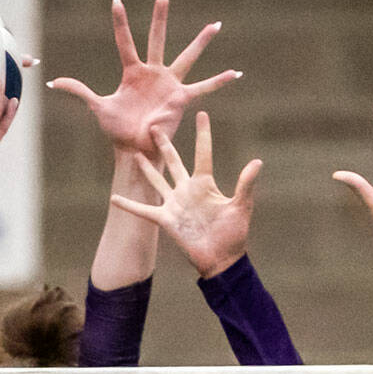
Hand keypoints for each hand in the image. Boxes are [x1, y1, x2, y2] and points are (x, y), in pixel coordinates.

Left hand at [48, 0, 238, 156]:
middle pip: (157, 38)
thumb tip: (53, 80)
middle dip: (160, 16)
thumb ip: (79, 90)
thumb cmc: (117, 131)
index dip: (120, 21)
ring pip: (186, 57)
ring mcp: (169, 84)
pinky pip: (203, 88)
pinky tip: (235, 73)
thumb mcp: (97, 106)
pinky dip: (219, 82)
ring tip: (215, 25)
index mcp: (132, 73)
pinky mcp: (181, 99)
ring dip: (200, 42)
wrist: (134, 150)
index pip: (125, 41)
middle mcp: (153, 73)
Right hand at [110, 111, 261, 277]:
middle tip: (154, 126)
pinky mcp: (166, 219)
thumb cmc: (233, 234)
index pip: (203, 153)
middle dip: (164, 144)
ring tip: (135, 153)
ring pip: (157, 180)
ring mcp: (175, 204)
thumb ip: (245, 184)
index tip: (201, 114)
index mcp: (205, 184)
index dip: (203, 134)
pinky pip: (144, 210)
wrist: (221, 259)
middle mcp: (187, 190)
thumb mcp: (240, 206)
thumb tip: (257, 161)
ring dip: (146, 168)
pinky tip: (114, 198)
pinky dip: (129, 205)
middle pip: (173, 161)